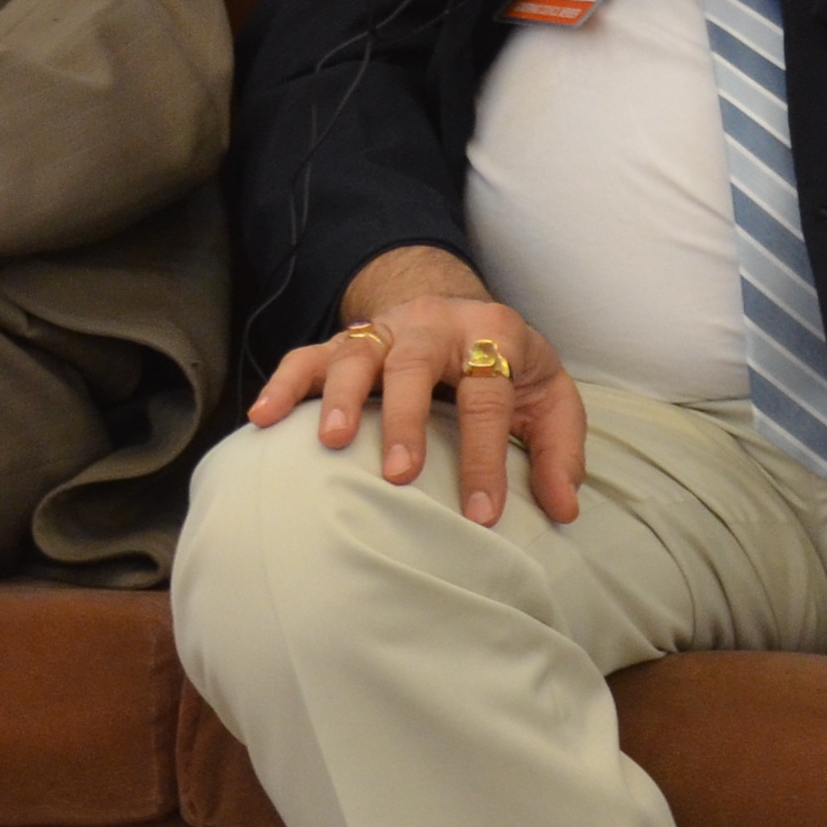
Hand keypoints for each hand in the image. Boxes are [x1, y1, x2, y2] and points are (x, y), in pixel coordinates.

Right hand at [246, 243, 588, 524]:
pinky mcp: (347, 340)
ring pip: (357, 353)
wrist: (464, 311)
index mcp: (493, 334)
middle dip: (406, 419)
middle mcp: (434, 324)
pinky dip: (284, 384)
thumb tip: (563, 509)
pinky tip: (262, 419)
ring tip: (330, 443)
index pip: (489, 397)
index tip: (481, 515)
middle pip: (415, 364)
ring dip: (342, 397)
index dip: (485, 457)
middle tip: (400, 474)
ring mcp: (386, 329)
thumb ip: (560, 451)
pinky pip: (308, 356)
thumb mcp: (551, 398)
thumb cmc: (511, 368)